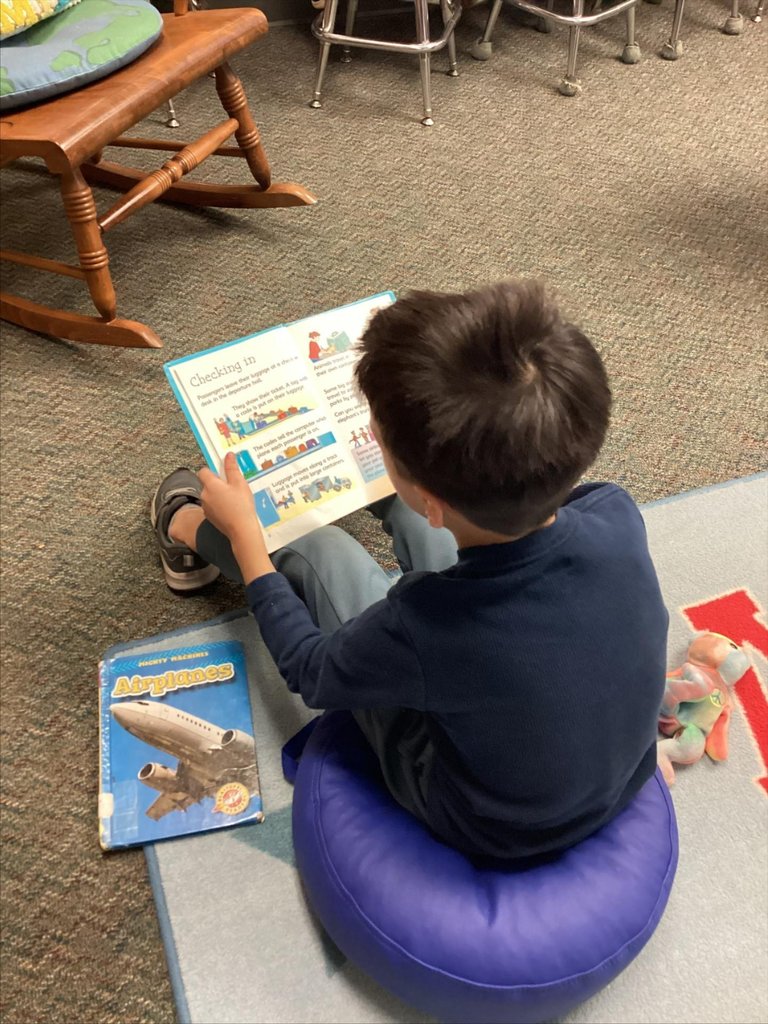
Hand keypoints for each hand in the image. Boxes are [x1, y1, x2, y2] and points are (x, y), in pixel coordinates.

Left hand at [198, 453, 272, 580]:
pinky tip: (232, 508)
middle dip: (218, 483)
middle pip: (207, 484)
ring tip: (235, 498)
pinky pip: (213, 506)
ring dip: (219, 495)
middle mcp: (204, 495)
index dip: (213, 470)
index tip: (224, 473)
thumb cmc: (241, 505)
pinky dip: (219, 505)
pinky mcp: (210, 517)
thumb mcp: (240, 483)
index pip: (203, 471)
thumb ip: (232, 468)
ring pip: (210, 495)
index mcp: (210, 485)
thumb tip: (228, 455)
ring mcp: (206, 507)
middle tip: (234, 486)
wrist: (241, 530)